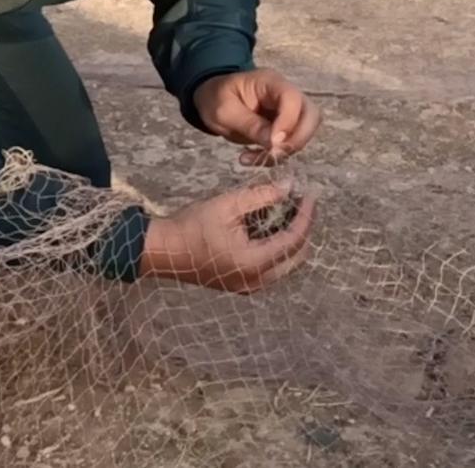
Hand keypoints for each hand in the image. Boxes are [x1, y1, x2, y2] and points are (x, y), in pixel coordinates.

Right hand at [139, 180, 316, 293]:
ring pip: (285, 265)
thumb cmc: (192, 226)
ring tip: (288, 211)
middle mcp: (256, 281)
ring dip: (291, 239)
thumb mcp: (228, 204)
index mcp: (254, 262)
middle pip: (297, 257)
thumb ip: (262, 196)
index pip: (294, 240)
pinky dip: (277, 249)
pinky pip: (271, 269)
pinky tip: (271, 227)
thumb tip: (289, 187)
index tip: (310, 195)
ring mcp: (249, 287)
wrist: (164, 250)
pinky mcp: (241, 285)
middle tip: (302, 204)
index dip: (306, 216)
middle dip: (303, 229)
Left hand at [193, 69, 321, 164]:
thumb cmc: (215, 98)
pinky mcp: (284, 126)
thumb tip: (275, 143)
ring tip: (255, 158)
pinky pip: (292, 142)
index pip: (292, 99)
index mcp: (269, 82)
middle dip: (297, 139)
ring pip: (306, 131)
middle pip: (311, 114)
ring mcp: (288, 110)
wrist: (212, 100)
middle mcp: (285, 94)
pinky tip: (254, 157)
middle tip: (273, 154)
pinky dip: (277, 155)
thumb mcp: (224, 111)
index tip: (272, 143)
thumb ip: (250, 125)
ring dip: (286, 150)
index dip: (288, 123)